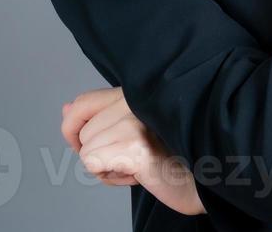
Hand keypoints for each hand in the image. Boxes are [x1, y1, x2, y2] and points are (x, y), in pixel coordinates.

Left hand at [62, 87, 206, 216]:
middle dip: (98, 154)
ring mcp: (135, 121)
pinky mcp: (136, 146)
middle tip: (129, 158)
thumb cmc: (172, 155)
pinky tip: (136, 174)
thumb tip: (66, 109)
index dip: (73, 128)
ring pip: (86, 151)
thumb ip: (100, 117)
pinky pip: (93, 164)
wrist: (205, 179)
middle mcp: (134, 100)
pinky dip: (110, 176)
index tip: (83, 145)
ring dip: (107, 167)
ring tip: (136, 166)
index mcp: (133, 93)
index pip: (82, 102)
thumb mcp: (131, 130)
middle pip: (83, 132)